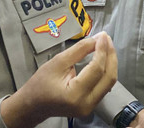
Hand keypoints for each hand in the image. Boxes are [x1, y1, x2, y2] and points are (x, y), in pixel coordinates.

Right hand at [1, 32, 117, 127]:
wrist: (33, 105)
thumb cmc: (40, 84)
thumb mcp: (58, 62)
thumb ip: (80, 50)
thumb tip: (97, 39)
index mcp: (75, 94)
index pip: (97, 69)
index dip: (102, 50)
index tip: (103, 35)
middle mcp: (87, 104)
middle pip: (109, 77)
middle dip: (110, 55)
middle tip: (106, 39)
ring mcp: (90, 107)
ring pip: (109, 82)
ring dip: (110, 62)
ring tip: (105, 46)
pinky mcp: (91, 105)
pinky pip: (104, 86)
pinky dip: (106, 70)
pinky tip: (103, 58)